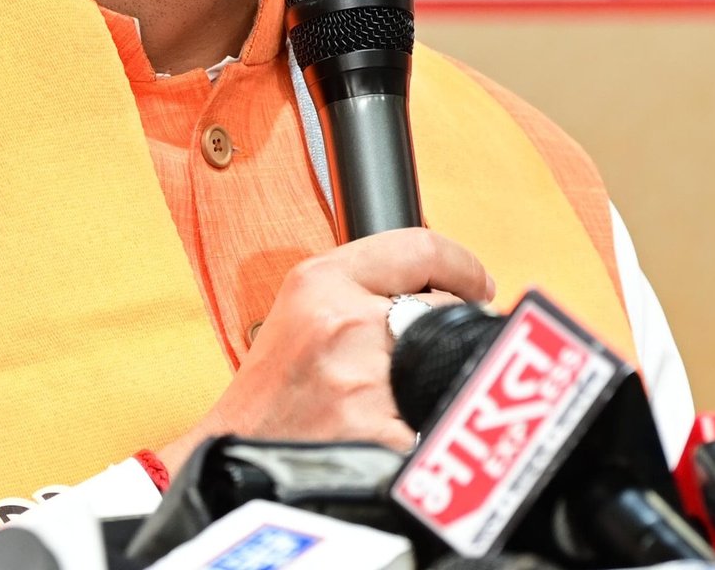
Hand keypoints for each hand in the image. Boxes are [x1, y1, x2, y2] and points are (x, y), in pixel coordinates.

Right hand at [157, 228, 492, 471]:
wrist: (239, 466)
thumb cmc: (271, 396)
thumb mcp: (300, 313)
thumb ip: (360, 288)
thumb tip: (444, 284)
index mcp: (320, 283)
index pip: (421, 247)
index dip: (461, 265)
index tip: (475, 282)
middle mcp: (345, 323)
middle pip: (444, 309)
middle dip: (444, 333)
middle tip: (424, 356)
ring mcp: (366, 381)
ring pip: (448, 365)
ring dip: (439, 382)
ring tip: (405, 398)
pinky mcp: (386, 437)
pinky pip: (441, 419)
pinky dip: (434, 429)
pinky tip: (403, 435)